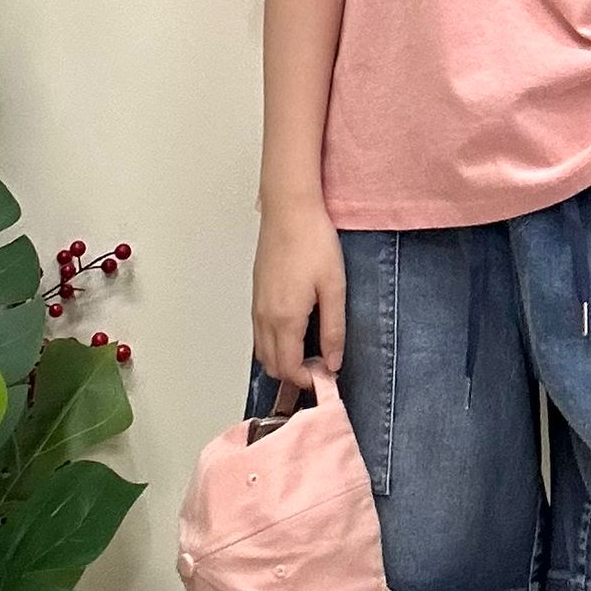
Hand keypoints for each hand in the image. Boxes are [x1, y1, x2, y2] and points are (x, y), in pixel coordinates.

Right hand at [252, 202, 345, 387]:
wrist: (289, 211)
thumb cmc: (313, 242)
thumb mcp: (334, 288)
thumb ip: (333, 330)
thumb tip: (333, 362)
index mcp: (285, 318)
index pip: (288, 368)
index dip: (307, 380)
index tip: (327, 377)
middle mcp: (265, 317)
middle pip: (271, 365)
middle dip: (294, 374)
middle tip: (320, 367)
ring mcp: (257, 306)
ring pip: (262, 351)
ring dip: (282, 360)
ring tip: (310, 352)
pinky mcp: (256, 295)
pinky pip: (259, 333)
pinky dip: (274, 344)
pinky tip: (295, 333)